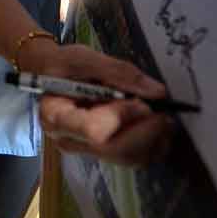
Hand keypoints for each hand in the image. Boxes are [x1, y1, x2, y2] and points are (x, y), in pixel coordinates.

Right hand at [24, 43, 173, 166]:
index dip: (123, 117)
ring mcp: (85, 150)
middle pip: (114, 150)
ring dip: (153, 141)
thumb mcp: (85, 59)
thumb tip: (157, 92)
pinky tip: (157, 128)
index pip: (95, 130)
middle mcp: (69, 140)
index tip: (140, 101)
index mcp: (57, 116)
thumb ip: (120, 72)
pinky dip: (151, 146)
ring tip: (164, 117)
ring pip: (126, 158)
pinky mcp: (101, 152)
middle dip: (146, 133)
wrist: (52, 75)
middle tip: (164, 113)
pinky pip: (131, 159)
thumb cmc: (63, 66)